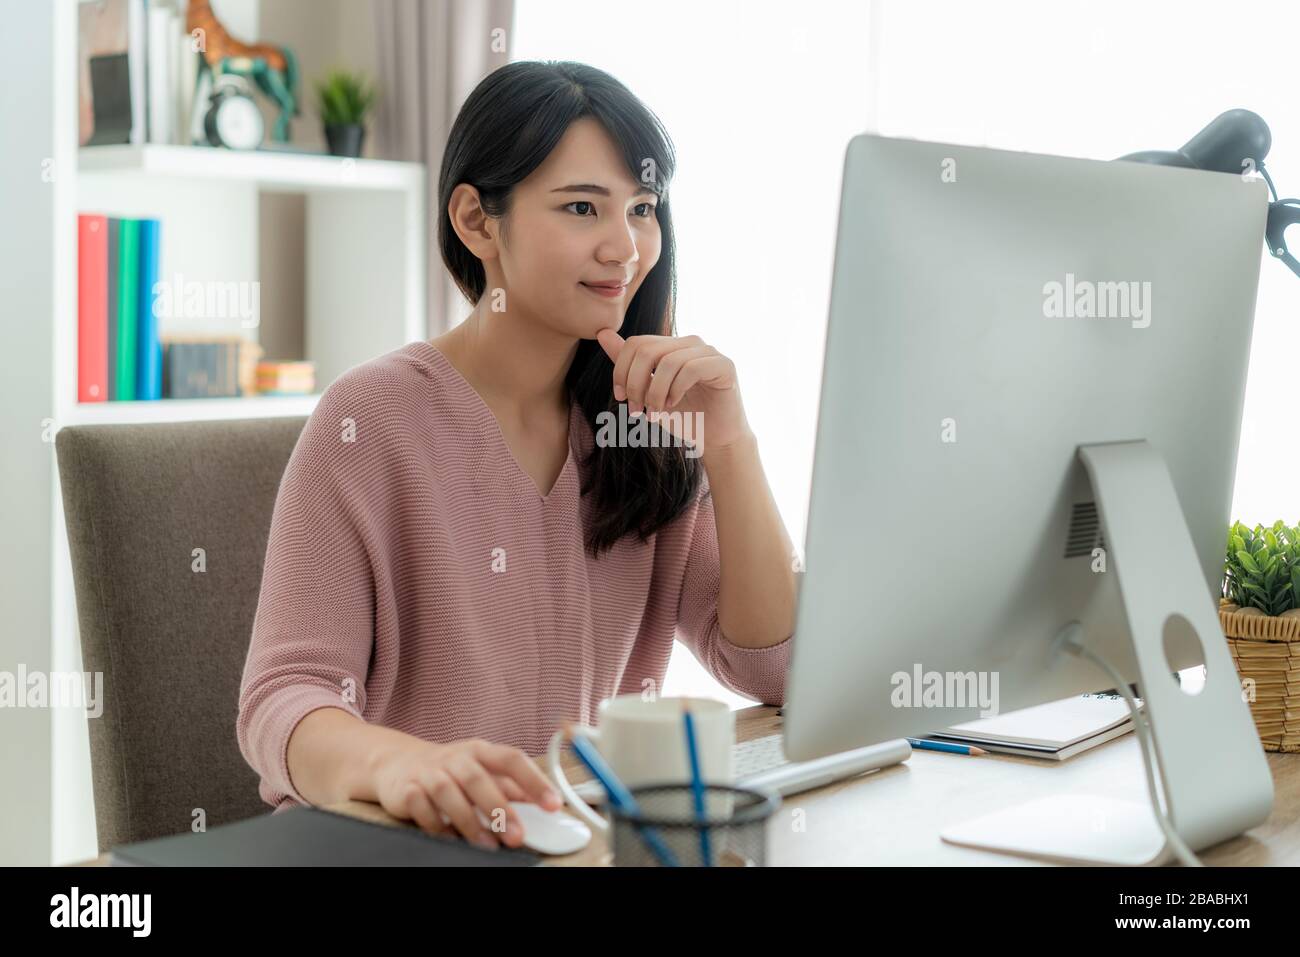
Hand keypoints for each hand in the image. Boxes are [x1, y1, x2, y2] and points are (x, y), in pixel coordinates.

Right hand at [370, 736, 562, 849]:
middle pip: (478, 778)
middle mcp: (455, 757)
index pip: (511, 759)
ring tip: (487, 844)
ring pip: (448, 793)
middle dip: (499, 809)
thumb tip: (543, 806)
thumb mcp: (482, 771)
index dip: (534, 781)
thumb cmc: (449, 770)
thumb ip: (511, 787)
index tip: (553, 804)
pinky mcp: (406, 789)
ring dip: (469, 821)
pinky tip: (450, 838)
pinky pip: (421, 807)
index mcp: (480, 751)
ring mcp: (428, 772)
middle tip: (517, 836)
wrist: (396, 763)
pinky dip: (436, 824)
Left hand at [595, 329, 752, 453]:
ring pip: (669, 361)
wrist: (715, 439)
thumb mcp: (648, 391)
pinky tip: (674, 404)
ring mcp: (709, 352)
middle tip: (636, 410)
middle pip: (648, 350)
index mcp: (672, 346)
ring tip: (655, 412)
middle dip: (636, 383)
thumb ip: (628, 364)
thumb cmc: (684, 416)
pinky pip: (691, 369)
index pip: (637, 343)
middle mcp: (690, 343)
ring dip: (656, 392)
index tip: (621, 398)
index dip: (622, 370)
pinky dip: (676, 389)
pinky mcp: (725, 366)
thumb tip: (603, 333)